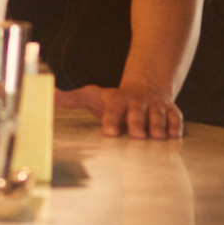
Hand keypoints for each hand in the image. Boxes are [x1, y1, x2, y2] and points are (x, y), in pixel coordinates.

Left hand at [58, 83, 183, 138]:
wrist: (145, 87)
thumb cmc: (114, 99)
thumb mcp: (92, 96)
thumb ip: (71, 99)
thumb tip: (48, 94)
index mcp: (117, 100)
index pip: (113, 109)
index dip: (111, 120)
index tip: (109, 132)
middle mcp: (137, 103)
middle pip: (137, 112)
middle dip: (138, 122)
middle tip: (138, 135)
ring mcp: (154, 107)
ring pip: (158, 115)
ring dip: (158, 125)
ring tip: (158, 137)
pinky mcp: (169, 111)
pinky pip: (175, 117)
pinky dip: (175, 125)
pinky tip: (174, 135)